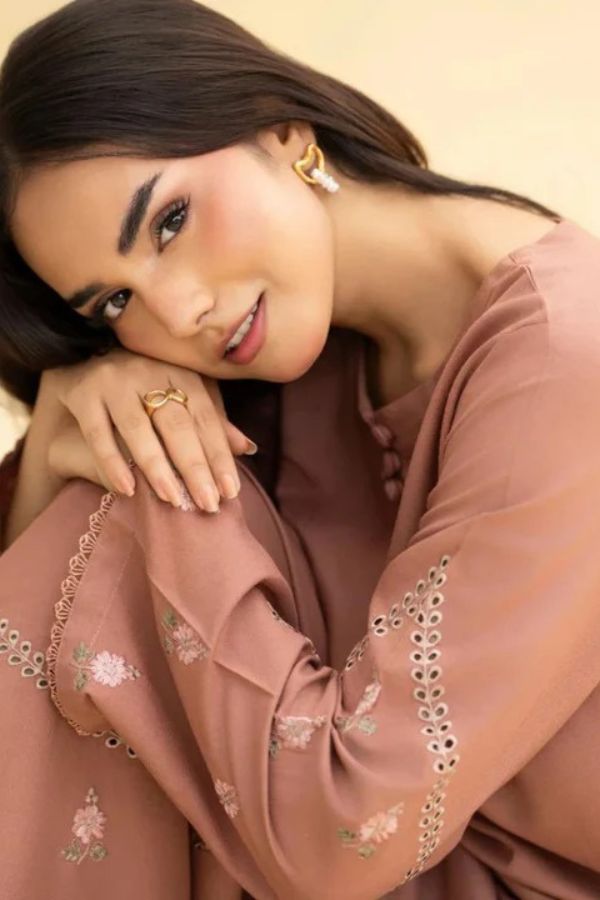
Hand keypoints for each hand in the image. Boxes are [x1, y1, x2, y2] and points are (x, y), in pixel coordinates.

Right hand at [41, 348, 256, 511]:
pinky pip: (98, 433)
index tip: (230, 491)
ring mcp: (114, 381)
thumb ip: (211, 421)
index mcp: (181, 373)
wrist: (84, 357)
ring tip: (173, 500)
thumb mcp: (181, 394)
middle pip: (176, 424)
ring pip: (138, 429)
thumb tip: (248, 449)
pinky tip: (127, 490)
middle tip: (208, 504)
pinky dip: (112, 463)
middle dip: (195, 467)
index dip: (219, 455)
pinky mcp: (83, 393)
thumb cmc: (144, 384)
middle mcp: (149, 373)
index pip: (206, 418)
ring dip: (157, 467)